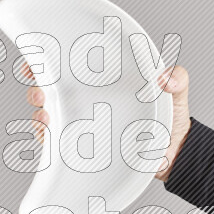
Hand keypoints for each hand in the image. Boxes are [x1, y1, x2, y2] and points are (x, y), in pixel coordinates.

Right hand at [23, 64, 191, 181]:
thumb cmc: (170, 117)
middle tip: (41, 93)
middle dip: (37, 89)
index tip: (37, 62)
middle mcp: (86, 100)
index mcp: (102, 80)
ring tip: (47, 118)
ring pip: (48, 116)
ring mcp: (82, 124)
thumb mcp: (176, 93)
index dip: (46, 61)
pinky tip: (51, 137)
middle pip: (49, 90)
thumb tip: (166, 78)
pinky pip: (57, 143)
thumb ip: (177, 79)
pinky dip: (48, 140)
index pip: (67, 66)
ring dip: (41, 116)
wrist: (173, 153)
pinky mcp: (82, 147)